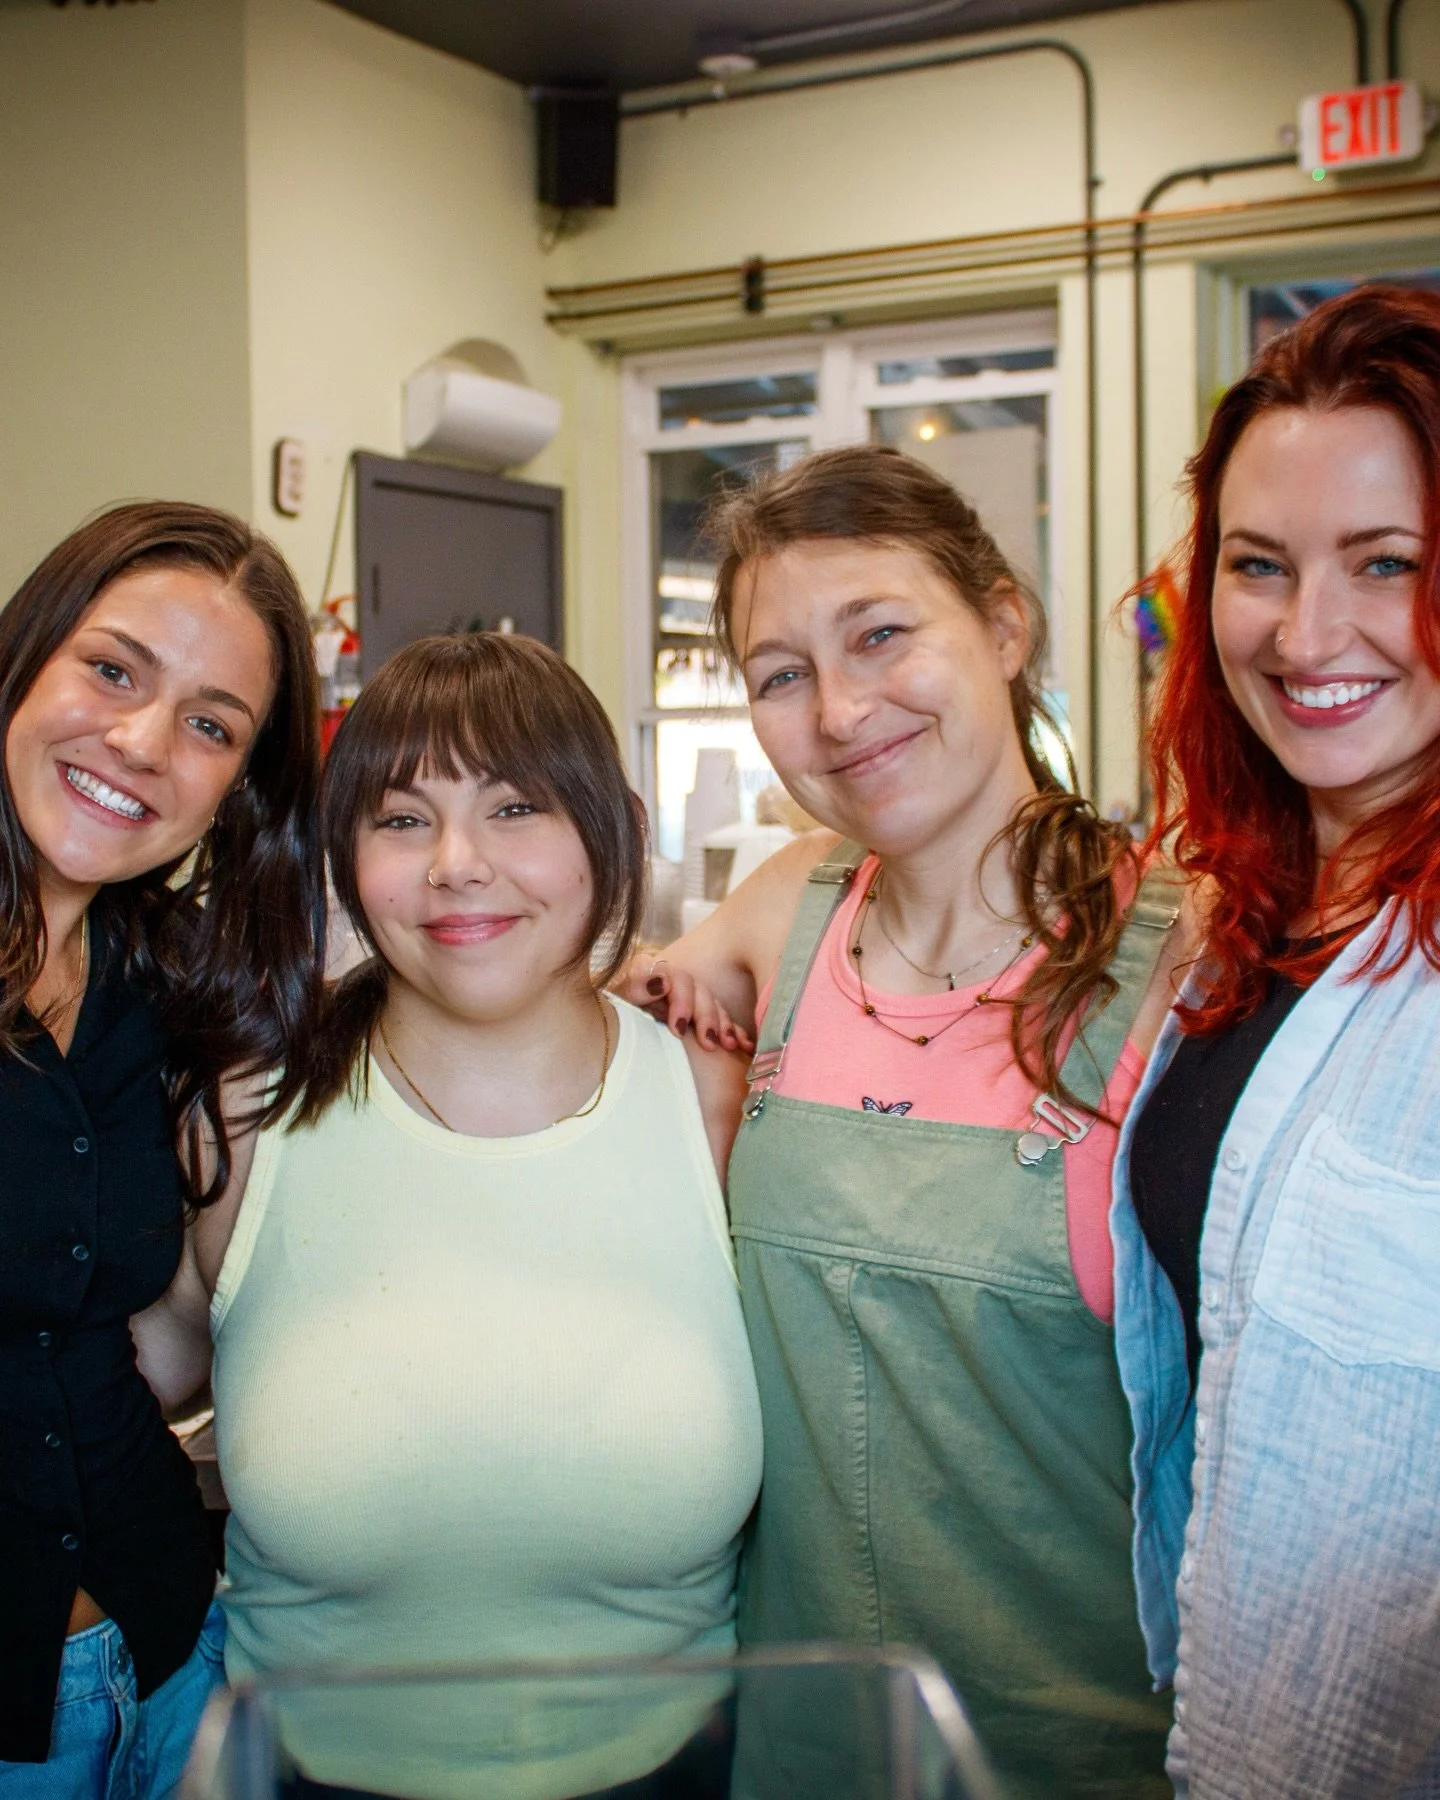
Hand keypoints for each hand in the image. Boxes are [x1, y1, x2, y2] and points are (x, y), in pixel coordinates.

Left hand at [613, 950, 753, 1053]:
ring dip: (722, 1024)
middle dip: (704, 1015)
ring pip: (712, 1004)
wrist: (609, 1048)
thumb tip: (662, 981)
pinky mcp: (699, 1021)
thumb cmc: (611, 1026)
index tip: (679, 1028)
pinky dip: (736, 1032)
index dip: (680, 999)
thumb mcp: (618, 1006)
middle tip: (706, 1042)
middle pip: (697, 989)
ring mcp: (686, 1002)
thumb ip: (635, 988)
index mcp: (648, 977)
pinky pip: (724, 1021)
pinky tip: (744, 1045)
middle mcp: (670, 985)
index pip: (671, 975)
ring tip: (726, 1045)